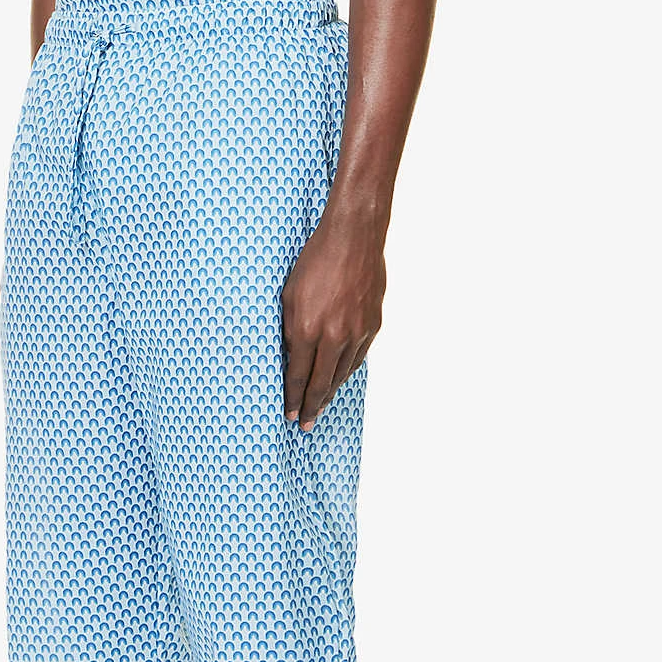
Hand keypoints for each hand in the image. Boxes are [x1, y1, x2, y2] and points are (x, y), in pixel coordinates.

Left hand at [281, 212, 385, 429]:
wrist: (354, 236)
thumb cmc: (316, 260)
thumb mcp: (289, 296)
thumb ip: (289, 330)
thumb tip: (291, 357)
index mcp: (308, 329)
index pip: (298, 376)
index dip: (293, 398)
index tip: (290, 414)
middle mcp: (334, 336)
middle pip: (321, 383)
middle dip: (311, 406)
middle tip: (305, 424)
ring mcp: (357, 332)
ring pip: (342, 374)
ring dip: (330, 393)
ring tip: (320, 406)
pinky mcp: (373, 325)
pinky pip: (357, 358)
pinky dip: (346, 372)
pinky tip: (339, 379)